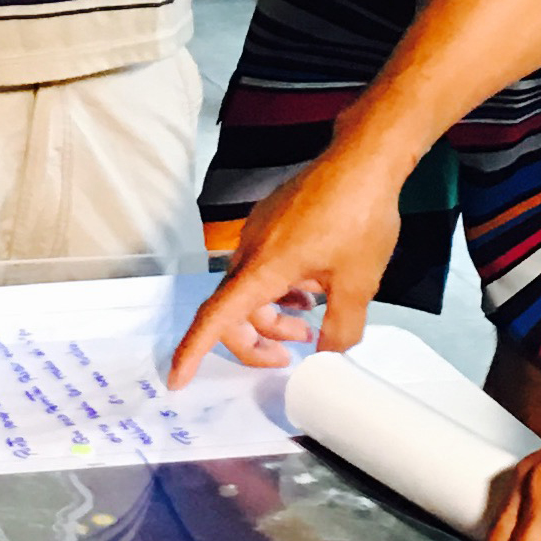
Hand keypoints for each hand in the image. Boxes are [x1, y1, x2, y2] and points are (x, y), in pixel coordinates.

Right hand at [166, 144, 412, 383]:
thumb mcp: (358, 284)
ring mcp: (260, 232)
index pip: (216, 318)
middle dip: (254, 342)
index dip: (193, 352)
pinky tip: (309, 290)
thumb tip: (330, 354)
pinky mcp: (272, 220)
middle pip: (232, 310)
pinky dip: (278, 289)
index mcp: (264, 268)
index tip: (177, 380)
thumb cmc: (359, 217)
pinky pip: (262, 266)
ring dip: (272, 315)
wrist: (363, 160)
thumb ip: (341, 328)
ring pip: (250, 289)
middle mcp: (252, 250)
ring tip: (309, 323)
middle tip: (289, 357)